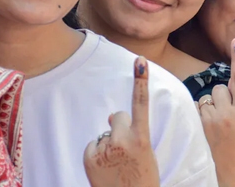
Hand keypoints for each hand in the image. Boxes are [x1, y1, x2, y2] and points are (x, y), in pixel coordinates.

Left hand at [83, 56, 159, 186]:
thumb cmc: (141, 179)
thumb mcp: (144, 153)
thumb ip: (132, 132)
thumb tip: (111, 116)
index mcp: (142, 138)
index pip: (141, 104)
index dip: (141, 81)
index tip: (141, 60)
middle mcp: (122, 140)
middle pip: (118, 117)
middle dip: (120, 127)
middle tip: (127, 152)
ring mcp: (105, 148)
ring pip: (104, 134)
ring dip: (108, 145)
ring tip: (116, 166)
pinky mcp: (90, 157)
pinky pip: (93, 145)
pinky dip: (97, 155)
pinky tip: (105, 169)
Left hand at [196, 38, 234, 186]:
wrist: (228, 172)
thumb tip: (228, 87)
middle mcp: (227, 114)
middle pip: (218, 88)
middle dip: (219, 97)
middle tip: (223, 115)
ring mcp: (211, 121)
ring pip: (206, 98)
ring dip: (209, 106)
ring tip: (213, 125)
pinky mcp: (197, 126)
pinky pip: (195, 109)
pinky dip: (198, 114)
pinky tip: (204, 128)